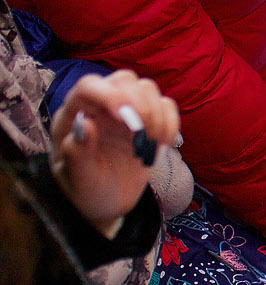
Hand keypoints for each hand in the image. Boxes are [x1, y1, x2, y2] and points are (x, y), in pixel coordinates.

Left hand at [51, 71, 179, 235]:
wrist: (107, 204)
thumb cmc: (86, 192)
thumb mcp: (78, 180)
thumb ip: (77, 153)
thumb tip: (84, 123)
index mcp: (73, 116)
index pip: (89, 86)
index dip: (109, 94)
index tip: (125, 117)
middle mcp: (99, 107)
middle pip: (123, 80)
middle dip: (139, 104)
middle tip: (143, 135)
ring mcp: (125, 113)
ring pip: (147, 89)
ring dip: (156, 114)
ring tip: (151, 144)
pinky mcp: (148, 121)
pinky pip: (167, 106)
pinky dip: (171, 122)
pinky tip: (164, 144)